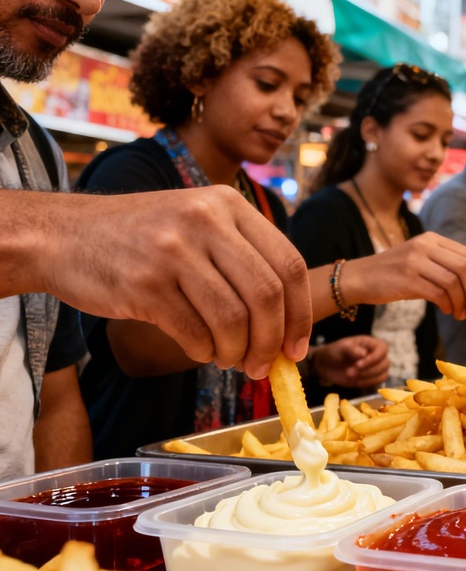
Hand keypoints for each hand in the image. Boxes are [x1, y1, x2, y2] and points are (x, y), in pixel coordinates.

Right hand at [38, 187, 311, 378]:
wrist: (60, 235)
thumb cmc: (140, 239)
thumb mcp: (197, 224)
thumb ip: (243, 260)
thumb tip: (287, 328)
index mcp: (228, 204)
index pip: (289, 265)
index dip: (300, 314)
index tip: (297, 348)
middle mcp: (205, 220)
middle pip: (267, 296)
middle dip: (271, 341)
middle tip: (263, 365)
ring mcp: (174, 249)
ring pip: (234, 319)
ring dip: (237, 352)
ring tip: (228, 359)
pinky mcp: (145, 283)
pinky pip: (196, 333)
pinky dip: (205, 351)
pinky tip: (199, 350)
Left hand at [309, 335, 388, 387]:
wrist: (326, 366)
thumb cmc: (334, 352)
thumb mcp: (341, 348)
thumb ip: (352, 349)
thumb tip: (364, 353)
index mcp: (370, 343)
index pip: (383, 348)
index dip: (374, 358)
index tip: (359, 364)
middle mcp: (376, 355)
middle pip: (385, 363)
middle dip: (368, 370)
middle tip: (350, 372)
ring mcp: (375, 367)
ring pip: (383, 374)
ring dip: (368, 378)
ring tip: (350, 376)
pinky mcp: (371, 378)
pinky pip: (377, 382)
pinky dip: (367, 383)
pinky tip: (355, 382)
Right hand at [342, 233, 465, 319]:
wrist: (359, 278)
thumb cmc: (394, 275)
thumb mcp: (421, 262)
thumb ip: (446, 269)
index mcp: (432, 239)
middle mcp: (426, 245)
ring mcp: (416, 260)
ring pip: (454, 282)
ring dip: (462, 302)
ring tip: (459, 314)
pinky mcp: (407, 278)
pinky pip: (439, 293)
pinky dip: (448, 305)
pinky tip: (446, 311)